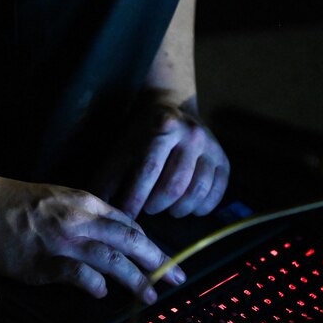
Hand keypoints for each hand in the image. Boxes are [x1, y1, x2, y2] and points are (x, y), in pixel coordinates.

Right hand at [0, 172, 185, 303]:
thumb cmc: (9, 200)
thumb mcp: (53, 196)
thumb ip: (81, 214)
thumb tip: (104, 234)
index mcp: (83, 201)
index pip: (127, 223)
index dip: (149, 243)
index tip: (163, 258)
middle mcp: (78, 219)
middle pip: (129, 240)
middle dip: (158, 260)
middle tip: (179, 277)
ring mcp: (61, 240)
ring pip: (112, 259)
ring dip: (136, 279)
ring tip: (151, 295)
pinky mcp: (42, 261)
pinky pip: (78, 274)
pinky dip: (94, 284)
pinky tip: (102, 294)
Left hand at [90, 93, 228, 219]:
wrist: (172, 106)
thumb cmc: (140, 135)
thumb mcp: (122, 149)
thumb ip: (109, 177)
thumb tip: (99, 208)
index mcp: (162, 127)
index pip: (148, 170)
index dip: (136, 198)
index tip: (126, 217)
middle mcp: (191, 134)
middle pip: (174, 185)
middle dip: (157, 205)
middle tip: (148, 210)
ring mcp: (211, 146)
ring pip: (196, 191)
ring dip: (179, 209)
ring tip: (166, 210)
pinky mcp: (224, 159)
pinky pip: (216, 193)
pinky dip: (200, 207)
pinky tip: (187, 208)